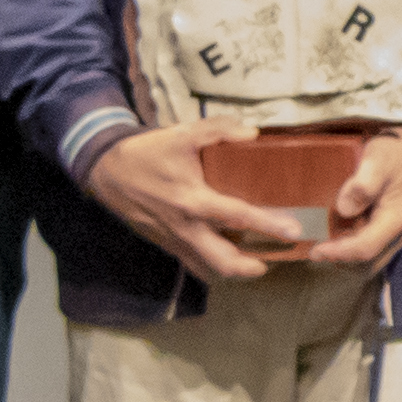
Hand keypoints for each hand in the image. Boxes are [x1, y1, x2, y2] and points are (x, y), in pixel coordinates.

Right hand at [81, 124, 333, 285]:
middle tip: (274, 259)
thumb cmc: (148, 152)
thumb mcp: (182, 133)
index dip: (268, 225)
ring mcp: (175, 240)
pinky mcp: (166, 245)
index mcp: (194, 200)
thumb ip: (218, 129)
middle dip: (252, 267)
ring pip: (208, 269)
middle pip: (224, 261)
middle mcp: (186, 227)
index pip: (239, 217)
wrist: (107, 171)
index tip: (293, 232)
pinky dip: (212, 266)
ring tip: (256, 264)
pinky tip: (227, 257)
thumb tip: (253, 134)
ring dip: (234, 271)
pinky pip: (193, 265)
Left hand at [295, 124, 401, 274]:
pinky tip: (344, 233)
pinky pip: (377, 248)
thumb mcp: (379, 159)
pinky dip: (357, 247)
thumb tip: (344, 209)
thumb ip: (362, 185)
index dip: (338, 253)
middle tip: (318, 249)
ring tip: (328, 243)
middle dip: (342, 261)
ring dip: (349, 257)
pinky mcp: (400, 227)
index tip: (315, 250)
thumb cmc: (400, 152)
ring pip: (373, 259)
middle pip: (369, 263)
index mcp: (397, 219)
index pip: (365, 249)